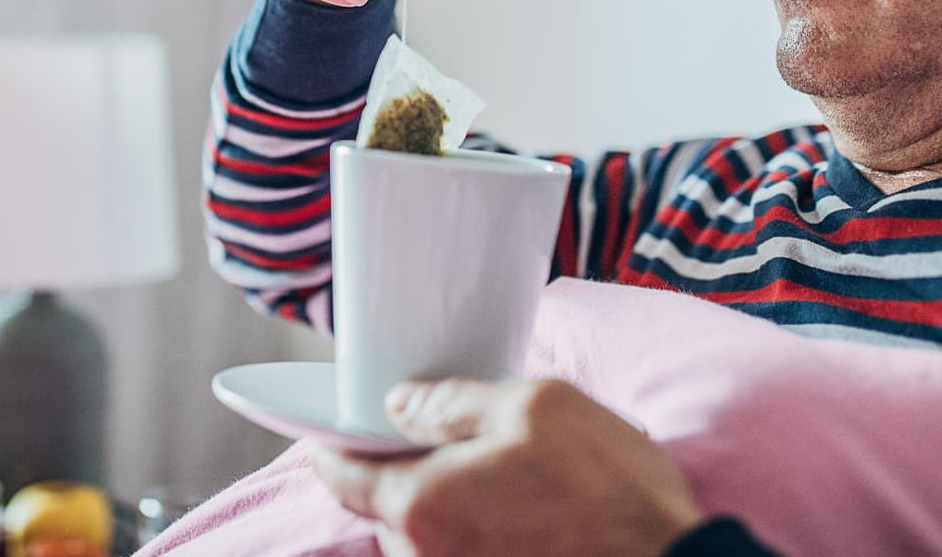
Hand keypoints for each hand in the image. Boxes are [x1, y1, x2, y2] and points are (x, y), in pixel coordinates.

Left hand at [312, 378, 699, 556]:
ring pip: (422, 540)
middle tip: (446, 442)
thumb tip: (399, 405)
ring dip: (444, 508)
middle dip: (403, 474)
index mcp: (423, 506)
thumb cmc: (609, 490)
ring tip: (500, 479)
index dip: (335, 444)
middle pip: (384, 510)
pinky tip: (519, 514)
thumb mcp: (536, 406)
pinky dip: (471, 535)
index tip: (332, 430)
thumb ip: (452, 402)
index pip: (342, 476)